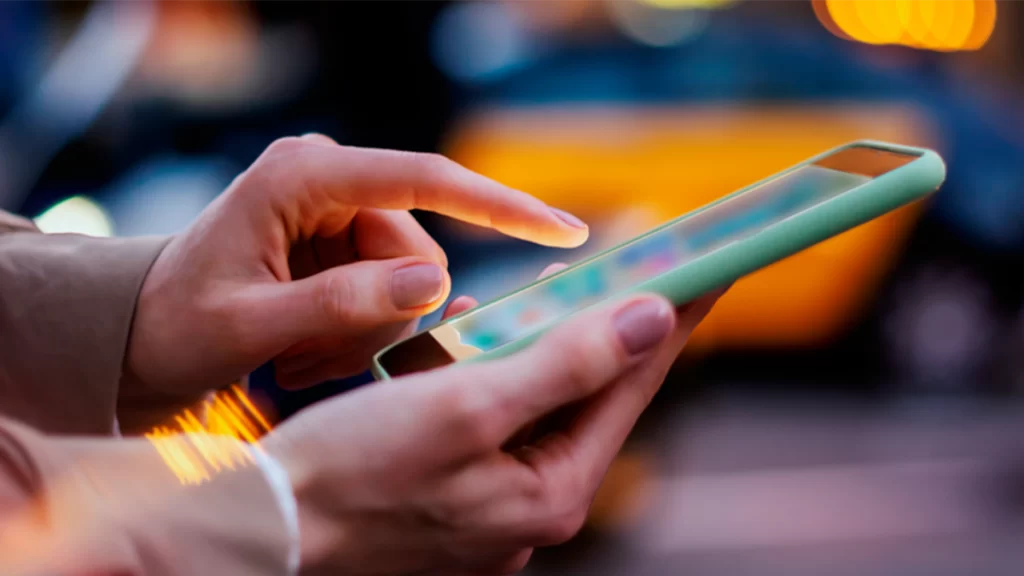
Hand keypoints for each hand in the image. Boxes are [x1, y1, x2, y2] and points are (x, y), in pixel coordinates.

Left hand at [123, 136, 588, 411]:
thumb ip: (343, 304)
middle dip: (385, 315)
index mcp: (304, 175)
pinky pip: (392, 289)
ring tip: (302, 356)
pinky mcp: (342, 236)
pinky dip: (360, 332)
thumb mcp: (249, 326)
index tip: (565, 232)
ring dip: (368, 331)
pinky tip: (306, 349)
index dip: (501, 206)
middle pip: (420, 249)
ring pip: (412, 278)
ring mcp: (338, 207)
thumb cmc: (177, 326)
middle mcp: (329, 177)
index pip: (425, 179)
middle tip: (316, 358)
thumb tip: (436, 284)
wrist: (139, 334)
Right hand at [264, 275, 726, 575]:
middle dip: (604, 327)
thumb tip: (651, 321)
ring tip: (547, 291)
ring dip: (539, 344)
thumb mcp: (468, 406)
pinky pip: (489, 419)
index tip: (703, 269)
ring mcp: (489, 502)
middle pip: (586, 396)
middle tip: (631, 267)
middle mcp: (528, 507)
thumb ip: (567, 364)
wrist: (260, 527)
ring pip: (536, 404)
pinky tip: (466, 336)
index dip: (667, 321)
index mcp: (548, 495)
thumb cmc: (353, 471)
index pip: (628, 388)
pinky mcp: (452, 490)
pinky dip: (486, 373)